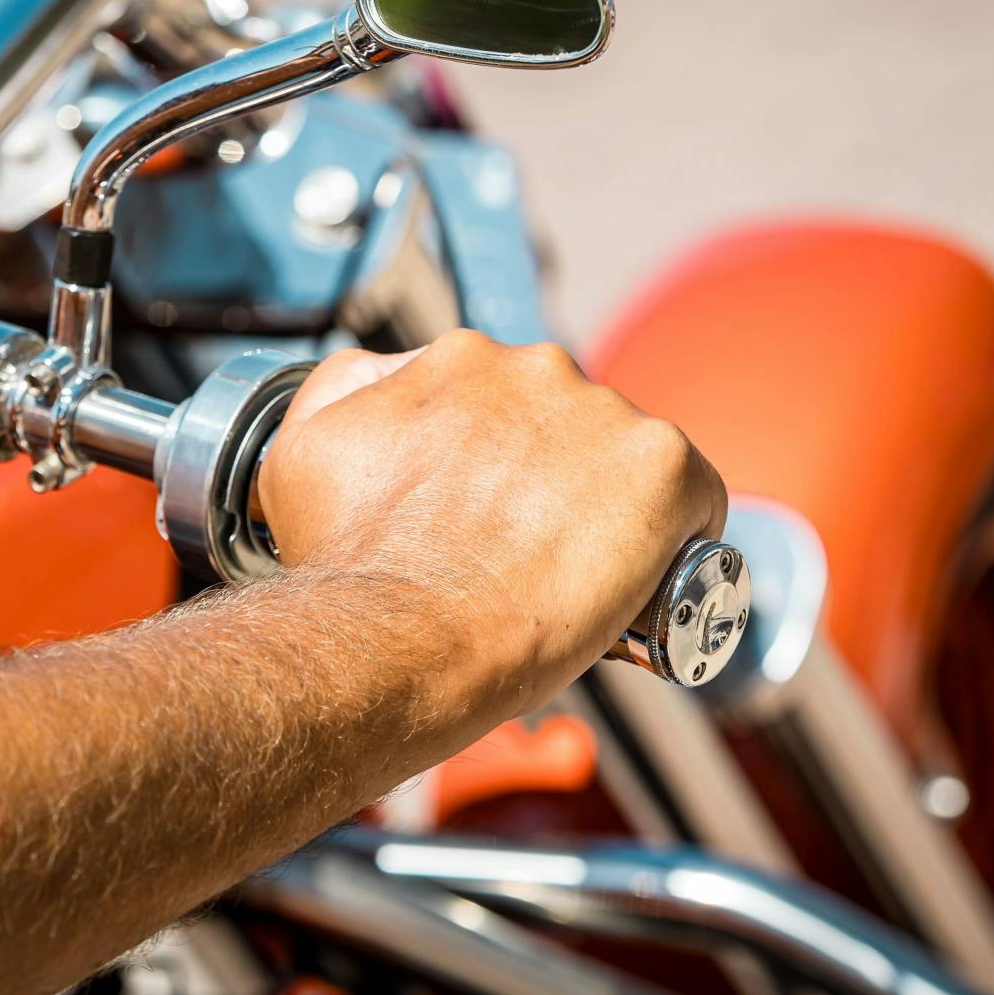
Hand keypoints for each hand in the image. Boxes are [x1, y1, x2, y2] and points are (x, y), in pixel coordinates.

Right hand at [259, 330, 726, 736]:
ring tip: (571, 579)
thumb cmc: (355, 565)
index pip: (502, 401)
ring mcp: (607, 414)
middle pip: (568, 423)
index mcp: (460, 357)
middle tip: (524, 553)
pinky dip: (675, 539)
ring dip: (609, 508)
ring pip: (626, 461)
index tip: (486, 514)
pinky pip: (693, 500)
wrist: (406, 637)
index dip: (498, 464)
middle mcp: (538, 366)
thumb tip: (375, 380)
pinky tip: (639, 581)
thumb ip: (340, 393)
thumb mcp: (300, 454)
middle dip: (554, 479)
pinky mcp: (665, 467)